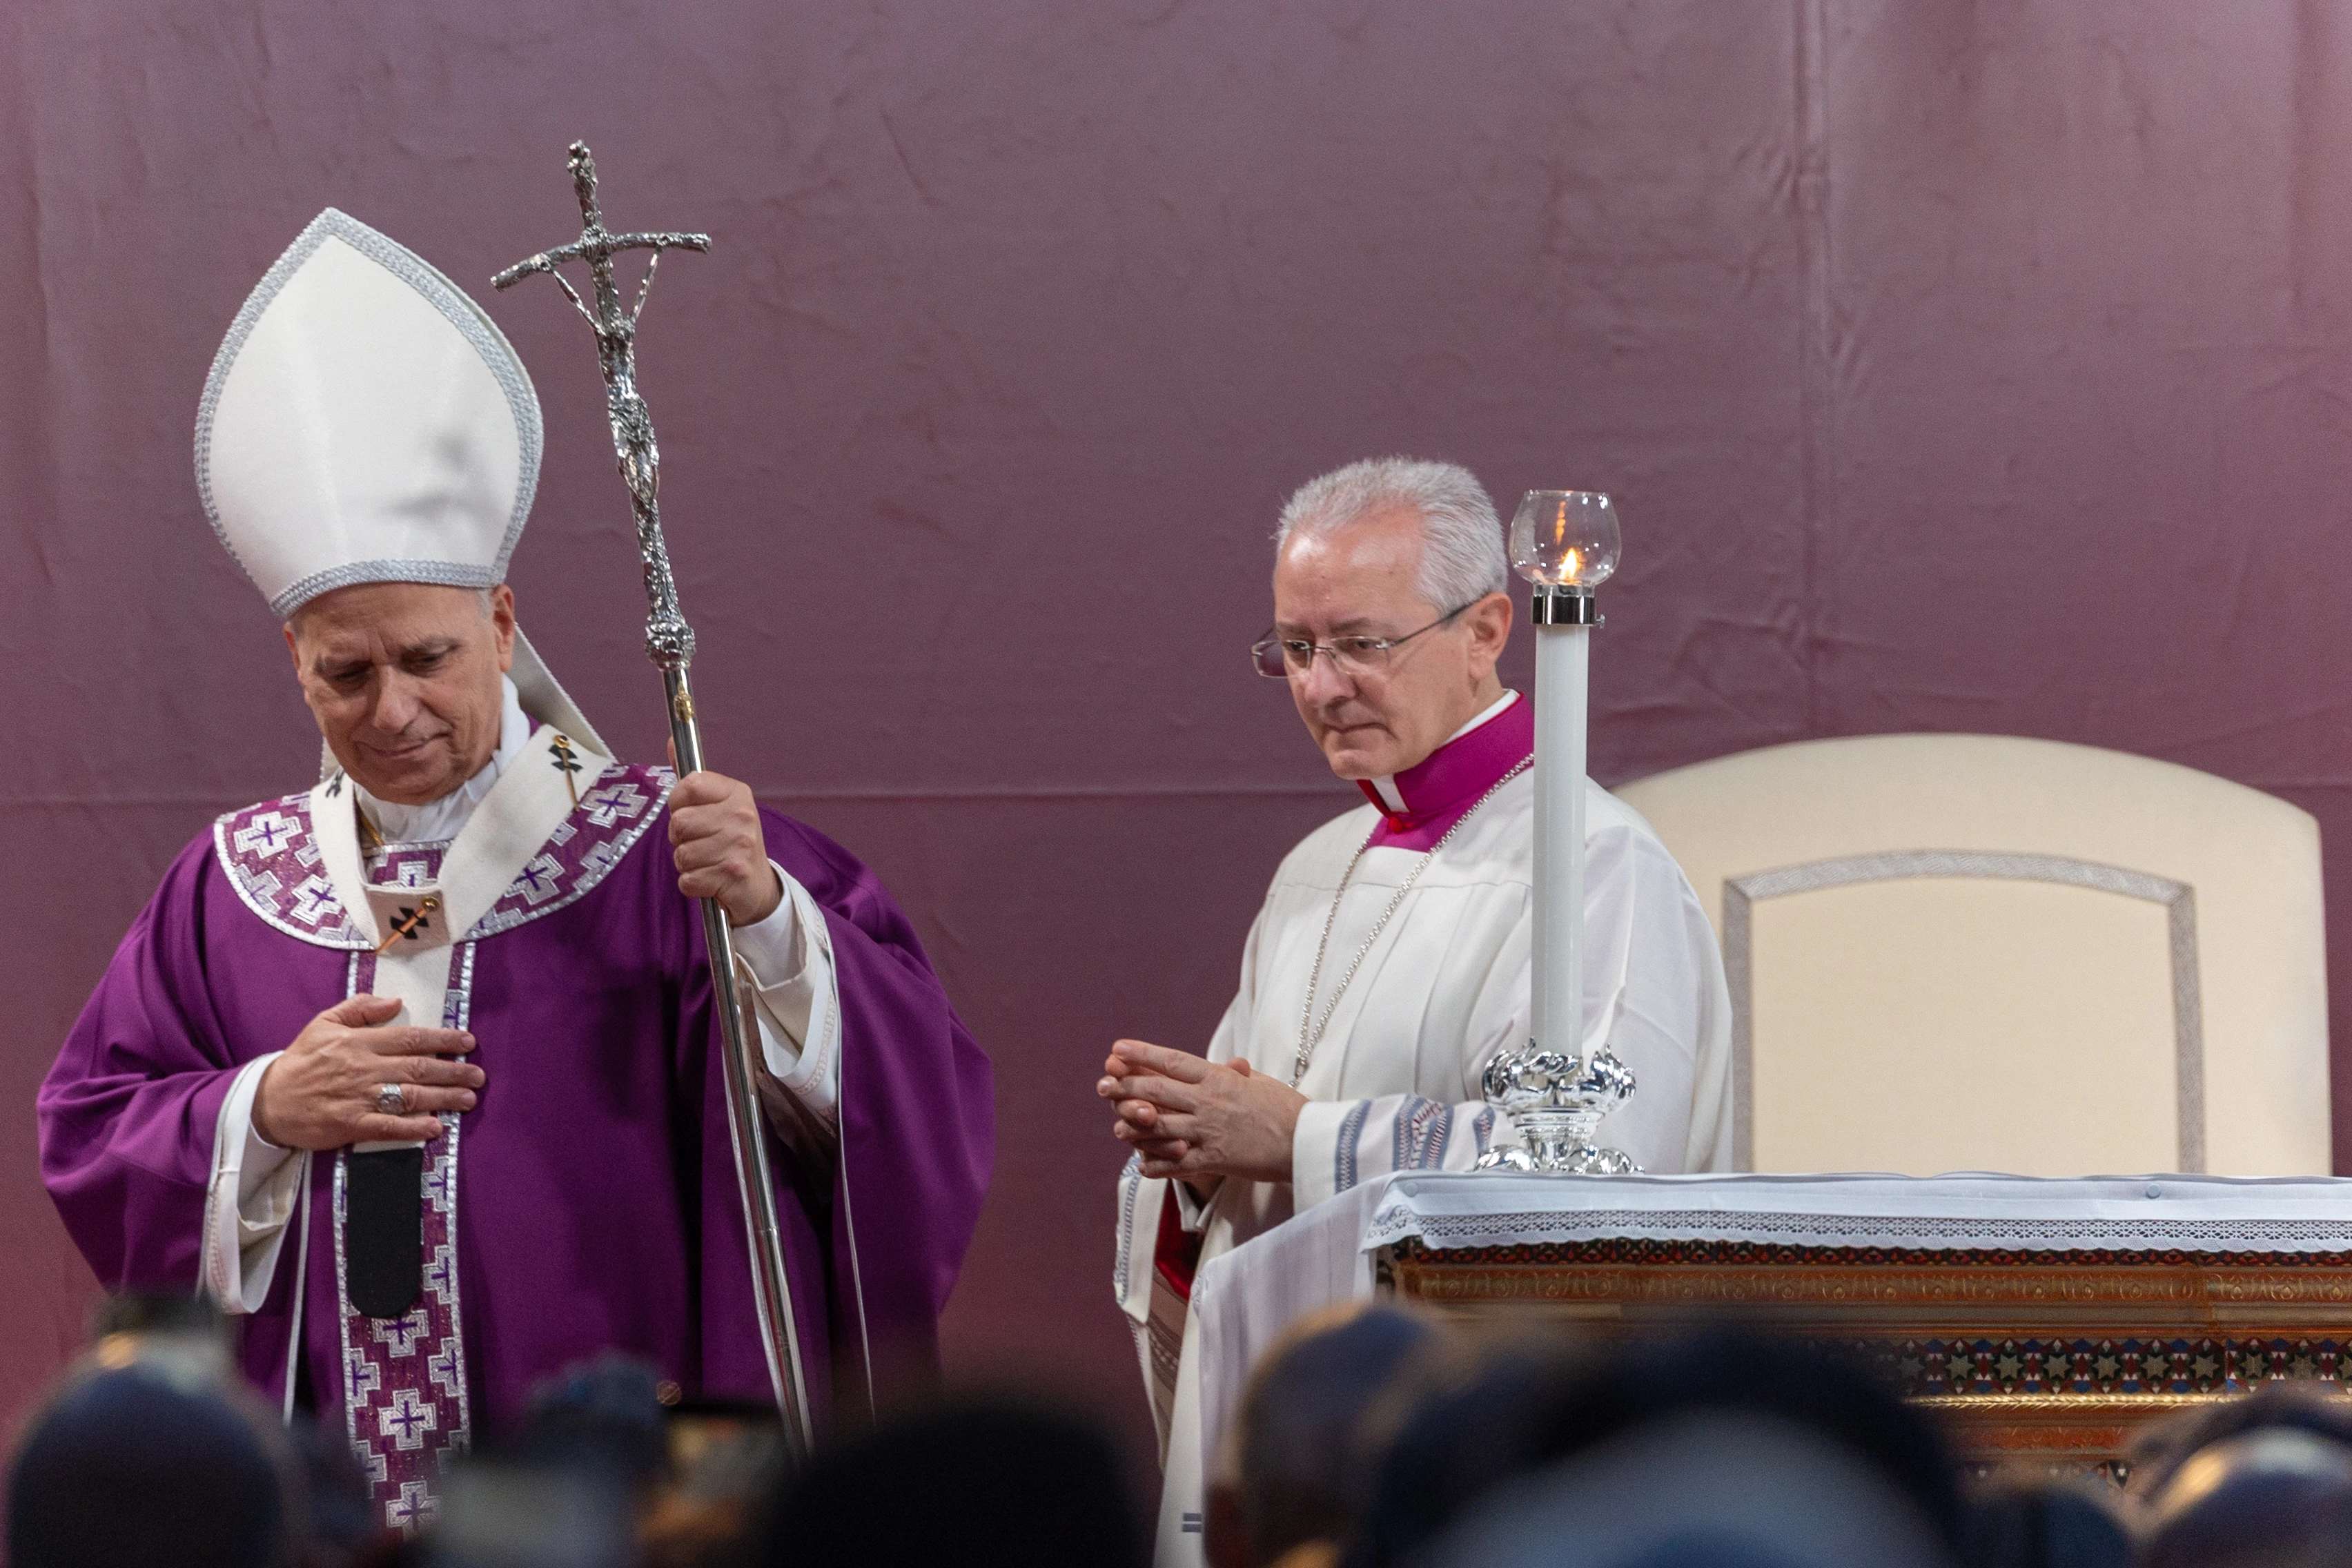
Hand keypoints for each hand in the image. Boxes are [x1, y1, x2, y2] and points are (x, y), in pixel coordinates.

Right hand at [252, 995, 481, 1149]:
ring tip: (469, 1099)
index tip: (468, 1042)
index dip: (443, 1039)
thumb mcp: (324, 1023)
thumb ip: (359, 1009)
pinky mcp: (351, 1125)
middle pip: (418, 1068)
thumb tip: (394, 1001)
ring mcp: (359, 1098)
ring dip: (443, 1098)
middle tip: (478, 1075)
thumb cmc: (301, 1061)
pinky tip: (435, 1128)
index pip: (410, 1038)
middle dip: (453, 1071)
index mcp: (359, 1042)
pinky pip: (388, 1127)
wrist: (267, 1101)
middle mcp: (364, 1069)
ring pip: (410, 1097)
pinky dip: (413, 1128)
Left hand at [667, 763, 782, 926]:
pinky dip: (692, 885)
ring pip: (681, 854)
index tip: (690, 813)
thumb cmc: (730, 842)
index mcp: (737, 793)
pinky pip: (687, 880)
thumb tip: (671, 740)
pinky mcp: (733, 875)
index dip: (678, 803)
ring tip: (707, 862)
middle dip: (680, 838)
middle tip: (700, 843)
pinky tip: (710, 880)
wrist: (759, 886)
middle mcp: (742, 815)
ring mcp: (739, 845)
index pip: (689, 785)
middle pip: (679, 822)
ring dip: (686, 864)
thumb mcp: (718, 806)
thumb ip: (693, 780)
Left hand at [1098, 1039, 1307, 1184]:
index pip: (1172, 1062)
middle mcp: (1207, 1102)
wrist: (1307, 1141)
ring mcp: (1208, 1132)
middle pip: (1156, 1091)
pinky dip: (1157, 1164)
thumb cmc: (1286, 1108)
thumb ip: (1237, 1075)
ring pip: (1159, 1126)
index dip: (1142, 1055)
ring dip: (1134, 1127)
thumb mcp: (1260, 1082)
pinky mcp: (1214, 1160)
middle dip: (1125, 1087)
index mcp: (1218, 1078)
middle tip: (1103, 1084)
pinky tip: (1143, 1165)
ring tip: (1117, 1127)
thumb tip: (1229, 1064)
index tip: (1117, 1048)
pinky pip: (1176, 1163)